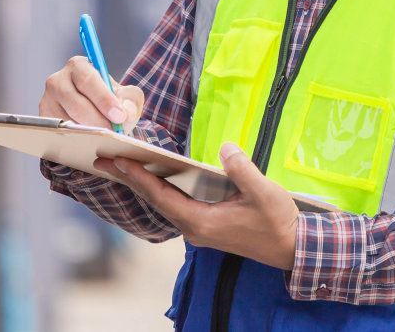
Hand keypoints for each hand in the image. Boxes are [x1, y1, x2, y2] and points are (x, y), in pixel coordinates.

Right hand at [40, 56, 144, 130]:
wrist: (93, 111)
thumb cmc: (110, 100)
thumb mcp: (126, 95)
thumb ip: (131, 101)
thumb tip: (124, 113)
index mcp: (79, 66)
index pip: (89, 80)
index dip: (104, 100)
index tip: (119, 116)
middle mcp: (58, 80)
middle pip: (76, 103)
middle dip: (98, 121)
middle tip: (113, 133)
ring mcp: (47, 100)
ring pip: (67, 121)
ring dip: (87, 132)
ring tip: (105, 139)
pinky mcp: (43, 118)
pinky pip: (59, 132)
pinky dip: (75, 139)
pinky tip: (89, 142)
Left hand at [97, 141, 299, 270]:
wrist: (291, 247)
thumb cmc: (278, 221)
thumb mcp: (263, 192)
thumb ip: (242, 169)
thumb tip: (225, 148)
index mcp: (201, 222)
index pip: (161, 196)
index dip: (138, 176)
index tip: (118, 160)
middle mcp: (194, 228)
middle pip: (155, 200)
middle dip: (129, 179)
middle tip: (103, 159)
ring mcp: (199, 229)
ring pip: (163, 203)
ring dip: (142, 184)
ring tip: (121, 165)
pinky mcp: (206, 226)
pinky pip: (175, 205)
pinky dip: (160, 190)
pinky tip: (154, 177)